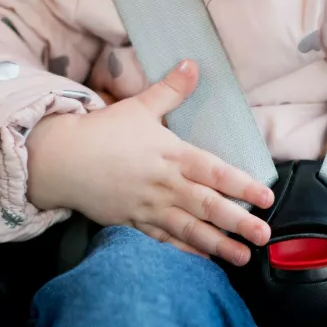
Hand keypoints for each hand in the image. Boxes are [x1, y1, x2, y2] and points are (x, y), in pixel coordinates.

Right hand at [26, 60, 273, 265]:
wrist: (59, 159)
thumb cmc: (102, 132)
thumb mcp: (139, 106)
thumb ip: (171, 89)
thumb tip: (194, 63)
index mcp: (171, 155)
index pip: (214, 172)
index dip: (242, 185)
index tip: (267, 196)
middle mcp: (164, 184)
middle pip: (207, 205)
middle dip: (238, 222)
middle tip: (264, 235)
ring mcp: (149, 207)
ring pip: (189, 229)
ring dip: (218, 244)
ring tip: (243, 257)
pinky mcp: (133, 223)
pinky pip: (164, 241)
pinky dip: (185, 253)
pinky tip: (206, 262)